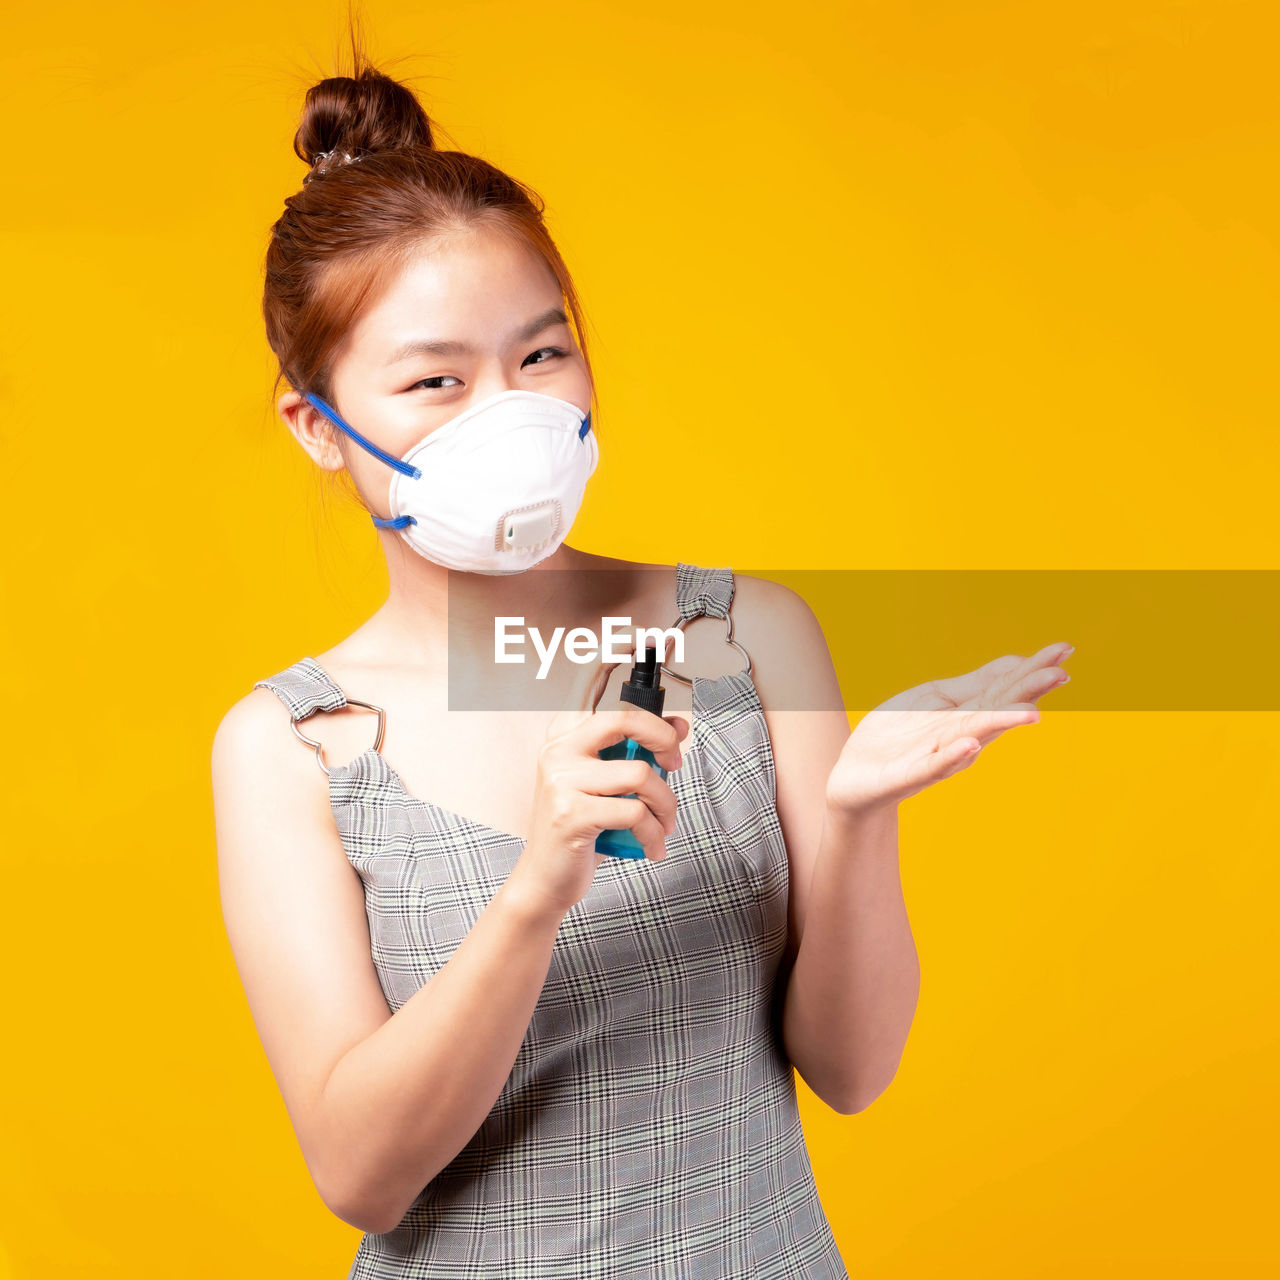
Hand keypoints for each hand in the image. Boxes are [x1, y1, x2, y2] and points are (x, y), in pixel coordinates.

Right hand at [511, 629, 690, 918]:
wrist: (545, 881)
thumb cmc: (581, 827)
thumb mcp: (608, 784)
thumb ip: (637, 751)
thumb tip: (680, 721)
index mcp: (564, 734)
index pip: (591, 684)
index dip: (617, 655)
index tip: (649, 634)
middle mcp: (557, 749)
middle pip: (625, 720)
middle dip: (665, 740)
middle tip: (676, 765)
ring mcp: (560, 779)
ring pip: (640, 775)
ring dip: (666, 806)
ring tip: (664, 825)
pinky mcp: (570, 813)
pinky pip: (635, 812)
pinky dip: (655, 833)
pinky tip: (653, 847)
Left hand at [825, 641, 1074, 816]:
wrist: (856, 777)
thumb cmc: (901, 735)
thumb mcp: (937, 698)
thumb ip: (975, 685)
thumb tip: (1019, 661)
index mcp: (966, 713)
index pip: (1004, 688)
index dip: (1032, 670)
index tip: (1064, 650)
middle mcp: (960, 734)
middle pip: (997, 709)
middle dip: (1028, 692)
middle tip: (1061, 673)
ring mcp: (937, 755)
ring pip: (974, 736)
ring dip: (1001, 723)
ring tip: (1032, 713)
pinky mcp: (908, 775)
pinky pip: (933, 766)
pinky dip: (952, 756)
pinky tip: (970, 745)